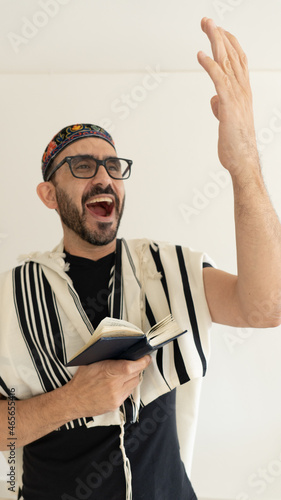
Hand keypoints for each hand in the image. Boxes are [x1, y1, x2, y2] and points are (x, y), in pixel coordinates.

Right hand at [65, 355, 150, 418]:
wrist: (73, 400)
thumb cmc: (81, 380)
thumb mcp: (92, 362)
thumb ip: (107, 358)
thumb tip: (122, 350)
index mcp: (107, 372)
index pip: (130, 367)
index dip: (142, 361)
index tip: (145, 357)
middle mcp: (113, 385)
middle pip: (136, 374)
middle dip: (139, 367)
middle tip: (137, 362)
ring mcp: (116, 396)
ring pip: (134, 383)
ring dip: (134, 376)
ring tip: (126, 373)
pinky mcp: (116, 404)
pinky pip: (129, 392)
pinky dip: (127, 386)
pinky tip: (120, 383)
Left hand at [197, 17, 258, 175]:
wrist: (242, 159)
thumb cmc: (236, 142)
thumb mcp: (228, 119)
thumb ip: (222, 106)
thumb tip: (215, 99)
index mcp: (242, 92)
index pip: (238, 60)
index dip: (228, 43)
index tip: (218, 30)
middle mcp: (242, 90)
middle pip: (232, 55)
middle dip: (219, 35)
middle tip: (207, 21)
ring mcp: (236, 96)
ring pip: (227, 62)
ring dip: (216, 42)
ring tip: (207, 26)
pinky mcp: (228, 105)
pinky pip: (219, 80)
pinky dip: (210, 66)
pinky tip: (201, 55)